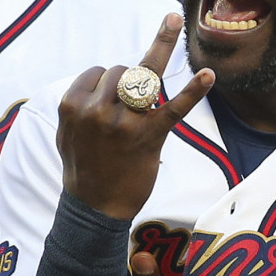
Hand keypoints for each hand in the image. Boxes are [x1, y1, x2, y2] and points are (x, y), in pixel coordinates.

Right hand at [56, 13, 213, 219]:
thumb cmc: (82, 165)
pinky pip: (175, 107)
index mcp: (72, 105)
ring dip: (145, 85)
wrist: (95, 205)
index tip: (108, 101)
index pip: (98, 72)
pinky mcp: (151, 134)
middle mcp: (97, 110)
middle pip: (121, 70)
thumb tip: (99, 79)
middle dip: (127, 84)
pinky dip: (194, 90)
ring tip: (139, 106)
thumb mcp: (66, 129)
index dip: (106, 84)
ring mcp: (125, 122)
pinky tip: (208, 75)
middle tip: (124, 111)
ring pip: (142, 76)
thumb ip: (80, 102)